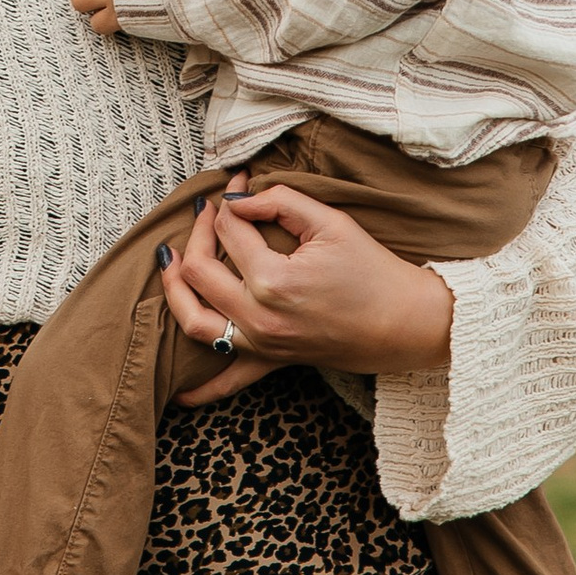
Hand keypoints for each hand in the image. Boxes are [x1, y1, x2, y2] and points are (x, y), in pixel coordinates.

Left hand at [158, 174, 454, 401]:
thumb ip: (279, 201)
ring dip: (174, 291)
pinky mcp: (272, 362)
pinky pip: (226, 382)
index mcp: (274, 280)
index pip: (229, 231)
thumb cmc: (373, 270)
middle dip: (197, 233)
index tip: (234, 182)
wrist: (406, 323)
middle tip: (208, 213)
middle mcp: (260, 317)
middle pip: (199, 271)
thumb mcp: (330, 222)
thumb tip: (236, 198)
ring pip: (195, 322)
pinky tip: (175, 392)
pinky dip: (199, 390)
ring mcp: (263, 344)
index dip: (228, 200)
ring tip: (169, 263)